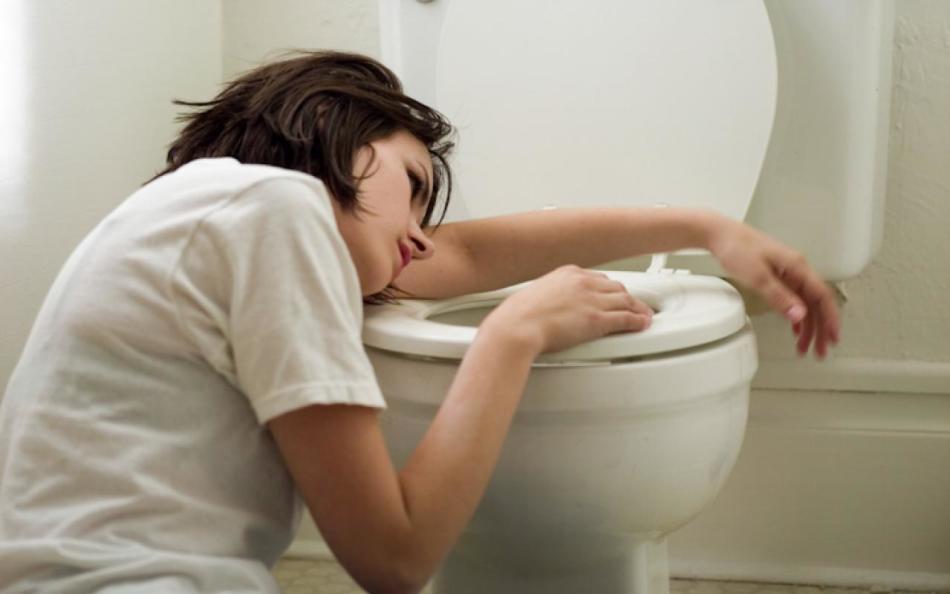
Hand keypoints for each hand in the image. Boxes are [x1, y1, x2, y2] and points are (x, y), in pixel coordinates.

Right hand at [482, 265, 653, 354]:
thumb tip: (549, 306)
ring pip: (625, 300)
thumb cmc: (518, 315)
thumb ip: (549, 296)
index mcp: (567, 273)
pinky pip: (625, 318)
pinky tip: (642, 323)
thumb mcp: (535, 295)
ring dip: (638, 308)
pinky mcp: (598, 320)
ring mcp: (592, 300)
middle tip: (633, 304)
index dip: (608, 288)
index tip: (611, 294)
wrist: (517, 325)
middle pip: (615, 287)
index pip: (597, 277)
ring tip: (644, 315)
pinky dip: (637, 321)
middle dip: (626, 296)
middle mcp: (583, 283)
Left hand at [707, 217, 840, 358]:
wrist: (720, 234)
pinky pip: (794, 299)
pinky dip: (796, 316)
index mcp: (797, 267)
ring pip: (805, 303)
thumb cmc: (736, 247)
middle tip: (819, 351)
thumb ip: (779, 297)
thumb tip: (799, 315)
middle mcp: (796, 270)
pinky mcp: (777, 275)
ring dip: (807, 326)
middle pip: (816, 304)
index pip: (822, 297)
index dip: (830, 319)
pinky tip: (795, 328)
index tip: (832, 338)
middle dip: (819, 329)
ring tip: (805, 347)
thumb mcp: (757, 276)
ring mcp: (787, 273)